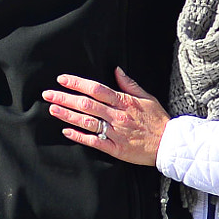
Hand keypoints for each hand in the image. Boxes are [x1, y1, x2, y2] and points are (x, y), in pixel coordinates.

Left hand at [43, 66, 168, 165]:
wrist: (169, 144)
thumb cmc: (158, 120)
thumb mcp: (147, 97)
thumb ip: (129, 84)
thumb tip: (116, 70)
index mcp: (124, 102)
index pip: (96, 89)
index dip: (77, 83)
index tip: (62, 79)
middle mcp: (117, 116)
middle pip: (86, 104)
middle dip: (65, 98)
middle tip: (48, 94)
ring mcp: (115, 133)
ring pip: (87, 122)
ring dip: (68, 115)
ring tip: (52, 110)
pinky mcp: (115, 148)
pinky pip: (94, 141)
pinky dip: (79, 136)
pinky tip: (66, 131)